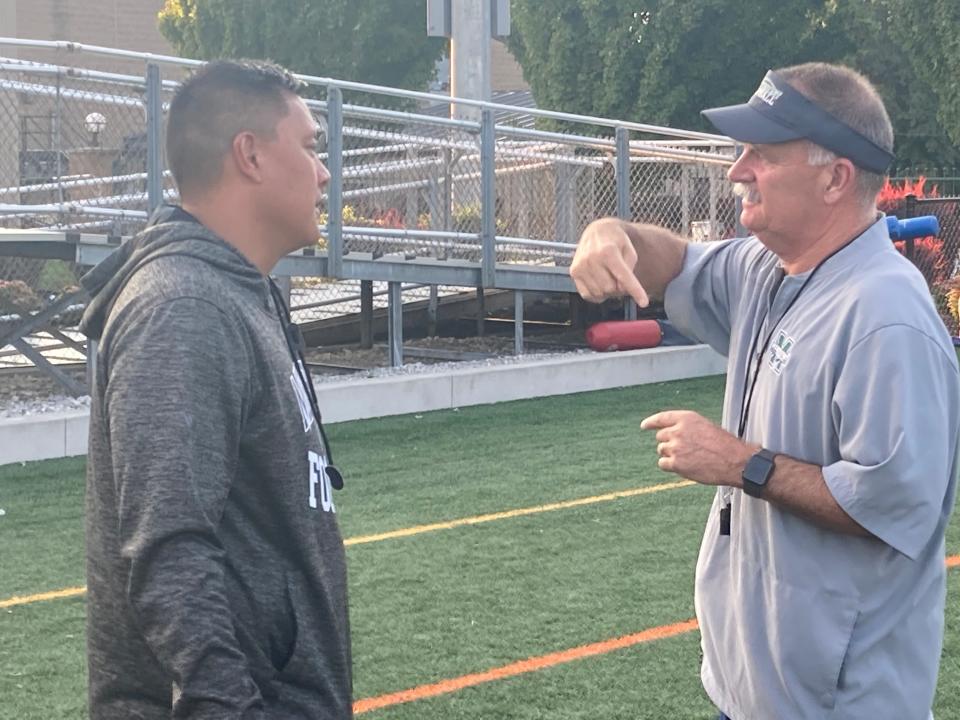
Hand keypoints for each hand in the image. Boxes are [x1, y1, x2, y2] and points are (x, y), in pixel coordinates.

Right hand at [570, 218, 649, 306]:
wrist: (597, 232)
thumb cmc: (616, 242)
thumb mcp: (630, 250)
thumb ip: (629, 270)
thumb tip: (621, 288)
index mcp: (608, 251)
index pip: (624, 276)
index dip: (635, 290)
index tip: (644, 302)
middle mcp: (592, 258)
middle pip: (611, 288)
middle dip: (618, 287)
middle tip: (619, 278)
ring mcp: (581, 266)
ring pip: (600, 293)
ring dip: (607, 290)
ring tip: (608, 277)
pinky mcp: (574, 272)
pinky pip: (587, 295)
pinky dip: (597, 294)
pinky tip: (599, 283)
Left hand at [640, 410, 754, 486]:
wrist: (735, 461)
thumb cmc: (725, 445)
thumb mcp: (705, 427)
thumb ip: (688, 428)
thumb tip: (674, 434)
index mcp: (687, 418)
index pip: (662, 418)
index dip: (651, 422)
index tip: (644, 426)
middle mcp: (678, 430)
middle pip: (661, 436)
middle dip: (669, 442)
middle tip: (683, 449)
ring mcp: (676, 447)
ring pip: (662, 450)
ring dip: (671, 455)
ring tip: (689, 458)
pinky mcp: (676, 463)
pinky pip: (663, 464)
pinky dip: (670, 466)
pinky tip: (683, 466)